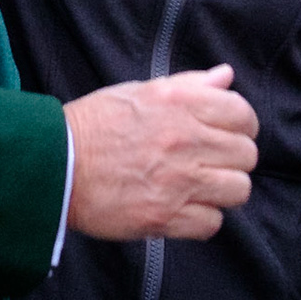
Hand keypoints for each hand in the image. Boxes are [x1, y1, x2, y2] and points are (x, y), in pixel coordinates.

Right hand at [64, 63, 257, 239]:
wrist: (54, 165)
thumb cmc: (93, 124)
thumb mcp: (140, 91)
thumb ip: (188, 84)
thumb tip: (225, 76)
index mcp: (180, 103)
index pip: (243, 114)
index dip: (241, 125)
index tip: (228, 133)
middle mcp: (185, 139)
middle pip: (246, 155)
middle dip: (232, 158)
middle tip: (210, 161)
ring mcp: (178, 181)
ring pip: (238, 190)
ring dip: (222, 190)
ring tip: (200, 186)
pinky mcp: (166, 216)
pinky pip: (212, 223)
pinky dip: (201, 218)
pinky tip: (182, 207)